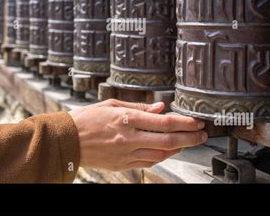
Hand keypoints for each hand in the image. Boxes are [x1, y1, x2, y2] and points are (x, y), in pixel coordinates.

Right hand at [68, 99, 206, 170]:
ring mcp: (126, 154)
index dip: (185, 123)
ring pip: (161, 154)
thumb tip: (160, 108)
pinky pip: (149, 162)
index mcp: (127, 119)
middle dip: (190, 138)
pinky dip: (163, 156)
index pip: (164, 123)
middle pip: (168, 141)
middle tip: (203, 134)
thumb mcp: (112, 104)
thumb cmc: (87, 119)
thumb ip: (139, 107)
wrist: (66, 140)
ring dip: (179, 148)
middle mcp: (129, 138)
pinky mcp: (123, 165)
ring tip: (189, 141)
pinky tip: (170, 150)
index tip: (197, 121)